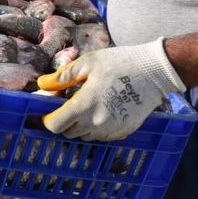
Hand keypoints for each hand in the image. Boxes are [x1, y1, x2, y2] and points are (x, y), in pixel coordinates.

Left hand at [38, 38, 185, 140]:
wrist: (154, 71)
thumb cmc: (119, 63)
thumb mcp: (87, 63)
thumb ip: (63, 77)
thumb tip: (42, 85)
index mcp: (84, 105)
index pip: (56, 125)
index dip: (48, 120)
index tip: (49, 111)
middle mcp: (96, 123)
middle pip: (69, 133)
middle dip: (64, 121)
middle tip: (69, 104)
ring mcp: (111, 130)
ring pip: (85, 135)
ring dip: (81, 125)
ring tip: (88, 105)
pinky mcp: (123, 132)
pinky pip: (102, 136)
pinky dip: (97, 127)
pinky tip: (103, 110)